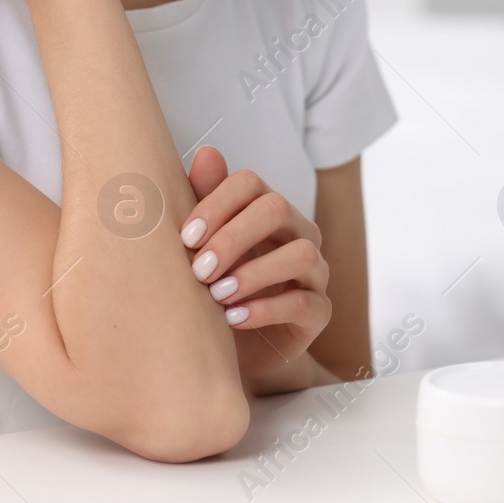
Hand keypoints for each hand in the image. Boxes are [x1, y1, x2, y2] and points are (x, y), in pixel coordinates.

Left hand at [180, 146, 330, 392]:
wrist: (229, 349)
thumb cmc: (213, 288)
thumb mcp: (201, 247)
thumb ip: (203, 200)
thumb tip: (208, 152)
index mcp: (266, 210)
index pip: (250, 183)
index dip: (217, 203)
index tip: (185, 238)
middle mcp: (297, 233)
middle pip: (277, 209)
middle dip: (234, 237)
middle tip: (199, 269)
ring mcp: (314, 272)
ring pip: (301, 254)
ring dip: (254, 273)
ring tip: (217, 295)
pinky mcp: (318, 313)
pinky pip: (304, 303)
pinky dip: (266, 310)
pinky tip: (233, 319)